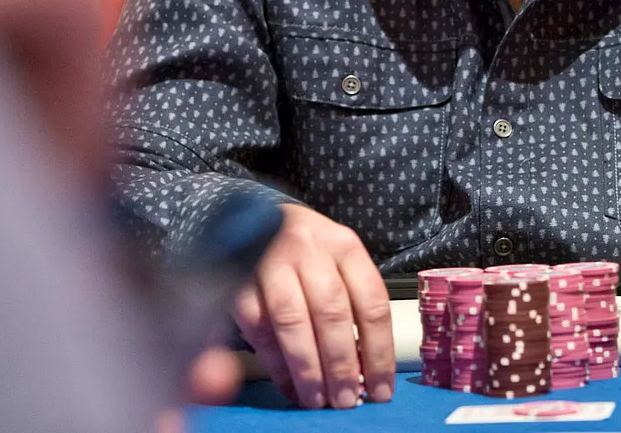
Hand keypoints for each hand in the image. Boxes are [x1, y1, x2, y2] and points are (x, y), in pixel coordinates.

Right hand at [231, 204, 393, 409]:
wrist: (250, 219)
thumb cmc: (304, 252)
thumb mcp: (336, 261)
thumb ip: (351, 305)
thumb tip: (364, 371)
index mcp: (344, 245)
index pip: (371, 302)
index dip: (379, 352)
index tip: (381, 389)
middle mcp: (309, 249)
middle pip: (332, 313)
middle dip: (341, 365)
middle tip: (346, 401)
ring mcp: (271, 262)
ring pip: (294, 322)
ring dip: (307, 369)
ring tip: (317, 400)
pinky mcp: (239, 280)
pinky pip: (259, 328)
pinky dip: (275, 363)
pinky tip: (288, 386)